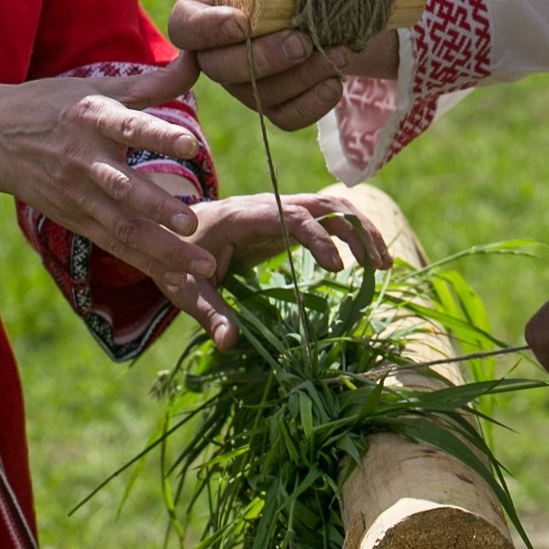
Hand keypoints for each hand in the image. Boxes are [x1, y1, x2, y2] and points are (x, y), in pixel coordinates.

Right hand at [0, 58, 215, 287]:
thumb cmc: (55, 105)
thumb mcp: (98, 86)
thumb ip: (152, 81)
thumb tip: (197, 57)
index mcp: (92, 118)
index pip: (129, 127)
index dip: (159, 135)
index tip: (192, 144)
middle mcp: (85, 161)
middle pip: (124, 189)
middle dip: (159, 208)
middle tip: (194, 223)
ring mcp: (79, 196)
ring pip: (123, 228)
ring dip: (162, 249)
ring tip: (202, 266)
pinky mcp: (76, 220)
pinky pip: (115, 246)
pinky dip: (146, 263)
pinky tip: (178, 278)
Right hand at [167, 0, 400, 129]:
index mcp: (206, 6)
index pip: (184, 26)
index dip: (207, 29)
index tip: (243, 20)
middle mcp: (218, 50)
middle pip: (222, 70)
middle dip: (265, 58)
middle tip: (306, 38)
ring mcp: (246, 82)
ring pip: (259, 97)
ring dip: (299, 79)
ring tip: (339, 51)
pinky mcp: (277, 102)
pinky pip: (286, 119)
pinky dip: (312, 105)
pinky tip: (337, 81)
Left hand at [173, 191, 394, 347]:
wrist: (164, 231)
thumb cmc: (174, 258)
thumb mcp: (186, 288)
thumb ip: (209, 313)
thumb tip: (230, 344)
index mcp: (241, 217)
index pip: (291, 216)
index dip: (319, 237)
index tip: (338, 267)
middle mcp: (265, 206)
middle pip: (322, 204)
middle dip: (356, 229)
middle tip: (380, 264)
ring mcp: (277, 210)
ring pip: (329, 207)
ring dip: (360, 228)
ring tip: (383, 263)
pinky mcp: (283, 221)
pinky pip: (323, 219)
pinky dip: (349, 232)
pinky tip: (366, 258)